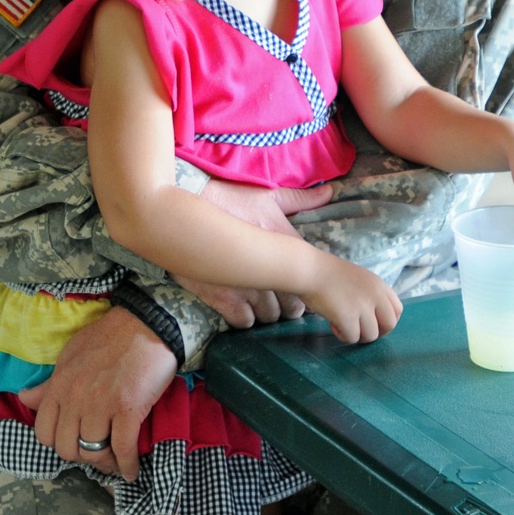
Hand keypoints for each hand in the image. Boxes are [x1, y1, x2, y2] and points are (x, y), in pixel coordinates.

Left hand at [18, 305, 176, 481]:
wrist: (146, 324)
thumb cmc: (109, 337)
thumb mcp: (71, 356)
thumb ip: (49, 384)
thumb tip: (24, 399)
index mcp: (59, 385)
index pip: (44, 433)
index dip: (59, 443)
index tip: (74, 443)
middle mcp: (75, 398)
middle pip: (67, 448)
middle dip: (81, 456)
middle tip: (97, 453)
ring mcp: (101, 404)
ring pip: (93, 452)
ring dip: (105, 463)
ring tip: (115, 462)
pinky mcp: (128, 408)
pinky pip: (122, 448)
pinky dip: (127, 465)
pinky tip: (131, 470)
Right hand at [171, 179, 333, 327]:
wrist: (185, 207)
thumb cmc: (229, 198)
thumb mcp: (267, 196)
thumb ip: (301, 199)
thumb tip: (328, 193)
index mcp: (285, 244)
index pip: (308, 282)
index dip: (301, 289)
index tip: (292, 286)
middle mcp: (270, 268)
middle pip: (292, 307)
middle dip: (286, 305)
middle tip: (274, 298)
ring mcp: (247, 285)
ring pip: (269, 316)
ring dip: (265, 312)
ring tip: (255, 301)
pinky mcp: (224, 298)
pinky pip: (245, 322)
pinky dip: (243, 317)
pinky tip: (238, 305)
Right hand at [300, 251, 402, 343]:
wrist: (309, 270)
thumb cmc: (328, 274)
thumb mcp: (359, 279)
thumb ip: (371, 295)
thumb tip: (375, 317)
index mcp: (379, 285)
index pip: (398, 310)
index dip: (387, 321)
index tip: (374, 323)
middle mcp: (375, 296)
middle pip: (389, 326)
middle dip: (376, 333)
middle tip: (360, 330)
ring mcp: (362, 307)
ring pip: (371, 336)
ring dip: (356, 334)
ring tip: (341, 324)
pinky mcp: (348, 318)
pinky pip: (352, 338)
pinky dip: (342, 335)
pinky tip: (332, 325)